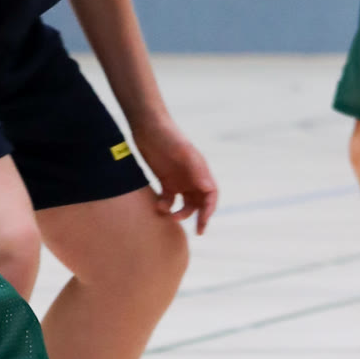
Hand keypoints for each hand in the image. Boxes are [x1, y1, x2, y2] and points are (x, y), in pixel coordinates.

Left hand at [132, 117, 218, 234]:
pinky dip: (165, 206)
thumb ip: (196, 169)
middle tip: (195, 231)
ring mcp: (178, 179)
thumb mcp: (184, 152)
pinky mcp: (164, 180)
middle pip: (199, 203)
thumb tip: (209, 189)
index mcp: (200, 171)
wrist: (148, 127)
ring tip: (168, 215)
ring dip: (180, 213)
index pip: (211, 195)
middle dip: (198, 217)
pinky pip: (168, 199)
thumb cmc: (168, 137)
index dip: (209, 210)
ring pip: (184, 204)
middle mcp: (192, 177)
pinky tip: (157, 206)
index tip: (203, 222)